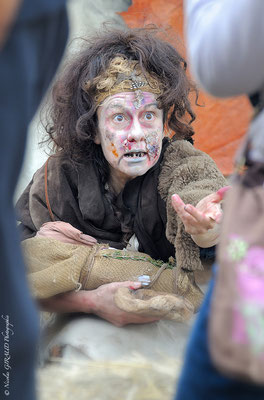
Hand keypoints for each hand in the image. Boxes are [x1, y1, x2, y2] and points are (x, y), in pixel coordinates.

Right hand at [38, 281, 159, 326]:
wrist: (90, 303)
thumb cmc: (103, 293)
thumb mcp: (116, 286)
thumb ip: (128, 285)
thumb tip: (140, 285)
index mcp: (126, 309)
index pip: (144, 313)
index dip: (153, 313)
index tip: (162, 312)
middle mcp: (125, 318)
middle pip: (142, 319)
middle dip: (152, 317)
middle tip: (162, 314)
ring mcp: (121, 322)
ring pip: (137, 321)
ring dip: (146, 318)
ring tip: (155, 315)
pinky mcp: (118, 323)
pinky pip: (131, 321)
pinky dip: (138, 318)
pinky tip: (141, 315)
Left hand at [171, 186, 229, 246]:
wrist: (203, 224)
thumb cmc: (210, 209)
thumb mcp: (214, 201)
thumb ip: (220, 195)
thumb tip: (229, 188)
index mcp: (215, 216)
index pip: (218, 216)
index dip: (219, 217)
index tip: (218, 219)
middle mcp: (207, 224)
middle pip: (200, 218)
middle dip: (193, 212)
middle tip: (186, 206)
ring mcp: (198, 228)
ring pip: (187, 217)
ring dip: (180, 206)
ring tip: (174, 196)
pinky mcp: (190, 230)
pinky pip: (182, 217)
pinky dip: (177, 208)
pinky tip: (174, 200)